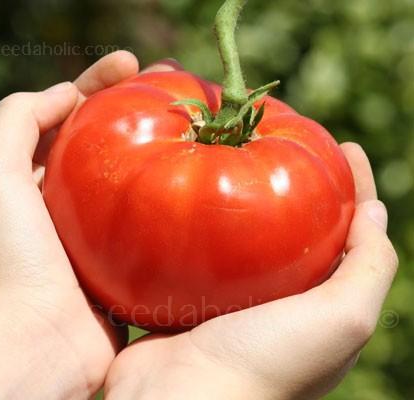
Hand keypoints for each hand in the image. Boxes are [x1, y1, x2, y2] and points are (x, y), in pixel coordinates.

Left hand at [0, 51, 179, 399]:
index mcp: (40, 177)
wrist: (30, 344)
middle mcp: (72, 201)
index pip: (72, 115)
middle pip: (112, 141)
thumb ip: (17, 120)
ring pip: (139, 177)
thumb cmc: (4, 258)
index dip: (100, 85)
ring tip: (198, 121)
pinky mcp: (131, 259)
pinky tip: (201, 177)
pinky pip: (157, 220)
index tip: (133, 63)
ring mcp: (104, 230)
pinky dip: (176, 197)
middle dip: (141, 109)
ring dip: (165, 148)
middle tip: (178, 84)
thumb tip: (64, 91)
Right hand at [104, 143, 397, 399]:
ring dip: (252, 196)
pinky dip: (208, 216)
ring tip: (246, 155)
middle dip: (304, 186)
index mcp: (320, 306)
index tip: (346, 147)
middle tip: (293, 144)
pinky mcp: (195, 290)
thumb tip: (377, 213)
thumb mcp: (341, 321)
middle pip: (301, 228)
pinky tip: (202, 189)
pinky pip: (207, 243)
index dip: (356, 189)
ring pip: (252, 232)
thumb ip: (369, 270)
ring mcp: (235, 294)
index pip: (351, 235)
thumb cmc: (266, 365)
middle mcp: (281, 299)